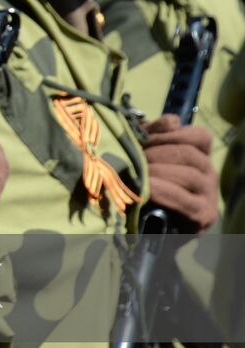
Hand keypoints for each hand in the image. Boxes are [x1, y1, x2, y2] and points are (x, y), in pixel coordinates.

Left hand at [142, 114, 217, 232]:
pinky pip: (184, 199)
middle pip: (190, 154)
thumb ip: (155, 135)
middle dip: (159, 152)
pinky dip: (163, 191)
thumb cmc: (149, 185)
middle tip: (137, 157)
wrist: (153, 227)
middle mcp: (209, 173)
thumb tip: (171, 120)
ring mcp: (209, 195)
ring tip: (139, 172)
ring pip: (189, 175)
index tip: (147, 136)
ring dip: (159, 171)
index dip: (174, 133)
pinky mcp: (203, 215)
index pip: (200, 136)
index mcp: (200, 156)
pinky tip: (147, 188)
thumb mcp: (149, 156)